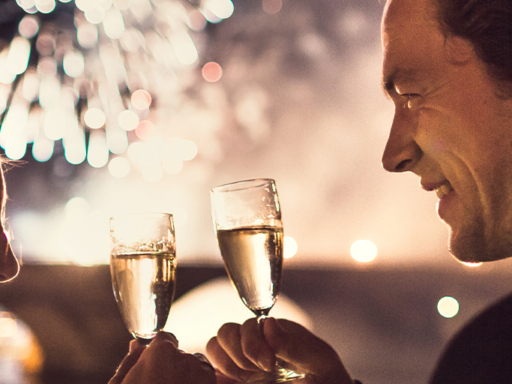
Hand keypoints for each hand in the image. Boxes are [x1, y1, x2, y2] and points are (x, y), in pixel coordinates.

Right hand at [109, 332, 215, 383]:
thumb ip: (130, 362)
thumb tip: (136, 345)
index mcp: (162, 352)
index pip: (165, 339)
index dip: (158, 355)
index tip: (154, 369)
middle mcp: (187, 358)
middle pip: (182, 356)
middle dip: (174, 368)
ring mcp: (203, 375)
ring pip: (198, 369)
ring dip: (190, 379)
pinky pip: (207, 383)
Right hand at [206, 317, 352, 383]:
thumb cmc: (324, 375)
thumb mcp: (317, 359)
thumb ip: (293, 344)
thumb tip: (268, 324)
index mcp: (273, 330)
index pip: (247, 325)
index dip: (252, 343)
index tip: (269, 364)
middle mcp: (254, 342)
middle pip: (225, 333)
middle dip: (239, 353)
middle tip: (261, 372)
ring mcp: (242, 360)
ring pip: (214, 348)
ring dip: (227, 364)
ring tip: (249, 378)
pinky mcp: (235, 378)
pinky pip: (214, 371)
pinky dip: (217, 375)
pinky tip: (236, 382)